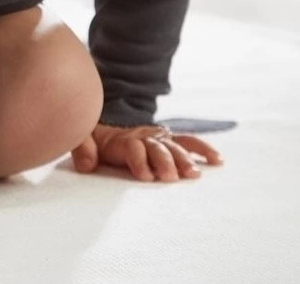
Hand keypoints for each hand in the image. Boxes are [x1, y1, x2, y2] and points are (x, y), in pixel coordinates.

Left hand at [71, 122, 223, 182]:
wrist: (107, 120)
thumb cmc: (95, 137)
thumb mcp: (83, 137)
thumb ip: (82, 148)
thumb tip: (87, 164)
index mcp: (122, 139)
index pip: (133, 148)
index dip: (139, 161)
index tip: (145, 176)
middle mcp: (143, 136)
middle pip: (156, 147)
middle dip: (164, 162)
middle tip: (170, 178)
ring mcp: (158, 137)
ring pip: (174, 146)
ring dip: (184, 159)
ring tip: (194, 174)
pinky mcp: (169, 140)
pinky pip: (188, 142)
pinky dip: (202, 149)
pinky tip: (217, 161)